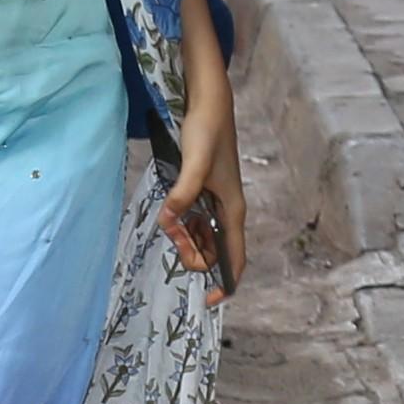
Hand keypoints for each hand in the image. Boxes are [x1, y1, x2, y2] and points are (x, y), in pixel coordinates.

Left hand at [161, 78, 240, 292]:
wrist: (210, 103)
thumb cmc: (207, 132)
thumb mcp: (193, 164)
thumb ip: (182, 194)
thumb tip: (169, 221)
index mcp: (233, 210)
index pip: (235, 258)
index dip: (225, 282)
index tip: (208, 300)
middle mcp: (227, 210)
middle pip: (214, 250)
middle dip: (192, 252)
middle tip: (170, 234)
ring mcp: (216, 202)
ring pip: (202, 236)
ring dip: (185, 238)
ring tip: (168, 221)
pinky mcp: (204, 191)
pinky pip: (194, 220)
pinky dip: (182, 224)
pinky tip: (170, 216)